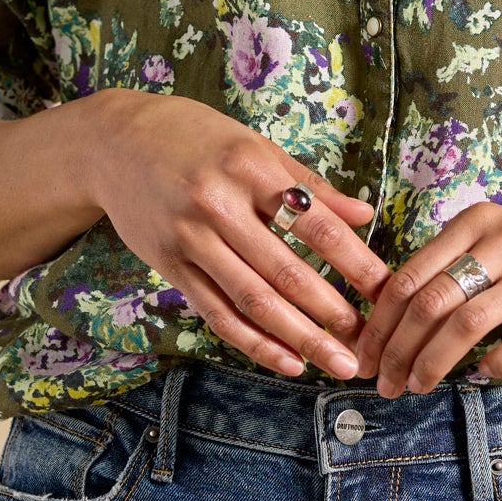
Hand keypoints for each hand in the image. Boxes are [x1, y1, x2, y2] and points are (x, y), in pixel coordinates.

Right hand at [92, 93, 391, 380]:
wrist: (116, 141)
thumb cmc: (196, 137)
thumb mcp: (254, 145)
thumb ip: (308, 183)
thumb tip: (364, 214)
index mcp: (250, 167)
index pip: (314, 223)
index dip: (354, 261)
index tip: (386, 290)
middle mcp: (219, 204)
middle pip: (285, 272)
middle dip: (332, 315)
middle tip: (370, 344)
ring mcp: (190, 238)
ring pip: (253, 300)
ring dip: (300, 338)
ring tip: (337, 363)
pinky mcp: (170, 264)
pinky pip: (217, 312)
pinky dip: (253, 342)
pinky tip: (285, 360)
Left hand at [351, 201, 501, 396]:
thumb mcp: (493, 235)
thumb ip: (449, 262)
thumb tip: (391, 312)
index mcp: (476, 221)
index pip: (412, 273)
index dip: (381, 319)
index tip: (366, 353)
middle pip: (433, 301)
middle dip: (400, 348)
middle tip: (385, 382)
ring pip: (468, 323)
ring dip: (434, 362)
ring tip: (418, 386)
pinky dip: (493, 365)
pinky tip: (479, 375)